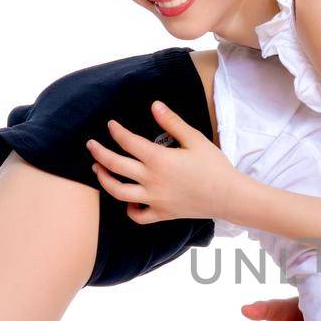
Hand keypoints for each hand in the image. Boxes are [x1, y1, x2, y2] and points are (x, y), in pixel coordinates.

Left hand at [86, 100, 235, 223]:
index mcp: (159, 159)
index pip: (127, 142)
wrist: (229, 196)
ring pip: (118, 192)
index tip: (110, 124)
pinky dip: (129, 209)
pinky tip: (128, 200)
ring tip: (98, 170)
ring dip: (104, 180)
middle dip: (99, 153)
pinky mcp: (161, 214)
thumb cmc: (214, 166)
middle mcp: (152, 180)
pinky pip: (137, 215)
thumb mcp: (194, 139)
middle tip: (91, 145)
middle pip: (115, 166)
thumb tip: (154, 105)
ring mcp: (154, 199)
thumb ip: (172, 122)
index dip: (116, 131)